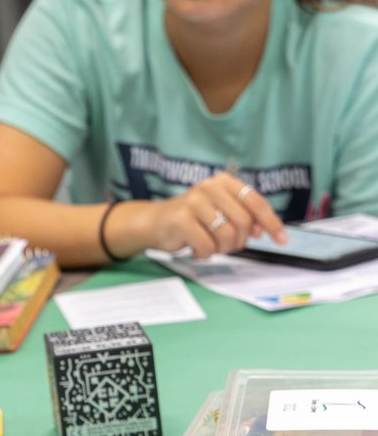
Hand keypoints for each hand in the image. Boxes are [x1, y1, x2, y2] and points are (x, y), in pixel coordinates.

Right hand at [139, 172, 285, 257]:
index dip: (271, 222)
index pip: (255, 201)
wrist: (154, 222)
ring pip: (227, 235)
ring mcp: (194, 202)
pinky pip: (207, 246)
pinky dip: (204, 254)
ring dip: (222, 248)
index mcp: (222, 181)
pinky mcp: (181, 220)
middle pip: (244, 222)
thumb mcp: (219, 211)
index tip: (281, 240)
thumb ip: (242, 216)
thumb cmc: (191, 219)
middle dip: (240, 241)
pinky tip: (195, 248)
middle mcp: (209, 187)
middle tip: (228, 246)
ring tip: (210, 246)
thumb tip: (262, 230)